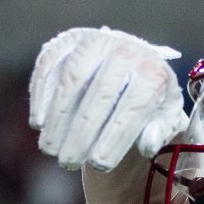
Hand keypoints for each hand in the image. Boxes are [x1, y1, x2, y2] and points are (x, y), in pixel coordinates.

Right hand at [29, 27, 187, 171]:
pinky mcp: (69, 39)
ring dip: (58, 117)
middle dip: (82, 133)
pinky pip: (49, 64)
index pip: (134, 107)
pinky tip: (38, 123)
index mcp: (154, 72)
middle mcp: (127, 50)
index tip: (99, 164)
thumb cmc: (149, 98)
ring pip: (72, 78)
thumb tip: (146, 144)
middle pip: (101, 94)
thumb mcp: (164, 116)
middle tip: (68, 162)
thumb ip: (161, 131)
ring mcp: (96, 40)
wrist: (133, 63)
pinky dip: (41, 94)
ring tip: (50, 149)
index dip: (115, 138)